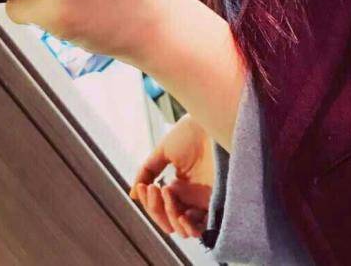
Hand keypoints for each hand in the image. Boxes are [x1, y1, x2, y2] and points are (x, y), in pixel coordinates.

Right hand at [130, 113, 212, 237]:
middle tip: (153, 188)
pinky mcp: (217, 204)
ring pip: (182, 229)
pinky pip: (202, 229)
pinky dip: (189, 228)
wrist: (213, 120)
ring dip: (168, 216)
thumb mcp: (163, 151)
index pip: (160, 209)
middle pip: (168, 221)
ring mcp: (204, 202)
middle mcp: (191, 197)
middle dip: (155, 209)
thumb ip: (148, 171)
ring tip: (166, 191)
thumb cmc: (191, 133)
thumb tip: (133, 194)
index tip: (144, 187)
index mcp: (179, 187)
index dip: (149, 203)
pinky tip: (182, 214)